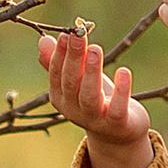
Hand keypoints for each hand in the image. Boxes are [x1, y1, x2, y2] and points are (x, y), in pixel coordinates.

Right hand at [38, 24, 155, 167]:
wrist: (118, 135)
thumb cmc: (96, 101)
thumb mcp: (78, 82)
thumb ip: (59, 63)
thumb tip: (43, 39)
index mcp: (60, 97)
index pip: (57, 73)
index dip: (60, 53)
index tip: (66, 33)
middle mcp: (73, 110)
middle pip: (71, 82)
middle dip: (74, 57)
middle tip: (78, 35)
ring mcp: (94, 119)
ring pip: (89, 96)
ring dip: (91, 72)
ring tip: (95, 49)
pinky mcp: (117, 124)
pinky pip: (116, 109)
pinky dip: (121, 91)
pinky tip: (124, 71)